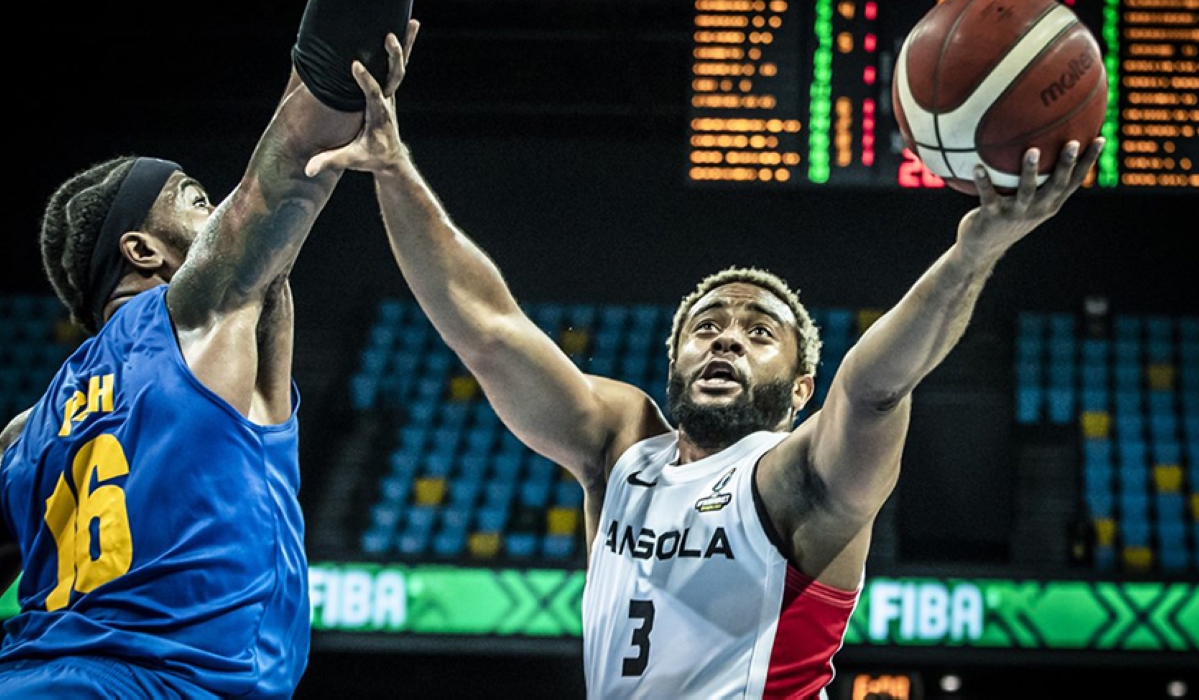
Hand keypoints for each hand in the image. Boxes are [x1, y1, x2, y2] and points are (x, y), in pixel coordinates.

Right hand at [304, 19, 420, 177]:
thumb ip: (330, 162)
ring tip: (411, 22)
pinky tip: (409, 26)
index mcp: (378, 116)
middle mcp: (388, 101)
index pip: (373, 95)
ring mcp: (391, 94)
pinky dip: (403, 46)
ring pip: (400, 66)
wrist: (390, 159)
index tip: (355, 65)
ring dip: (405, 45)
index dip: (366, 81)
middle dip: (393, 58)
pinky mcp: (390, 89)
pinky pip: (397, 64)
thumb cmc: (369, 158)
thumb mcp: (350, 160)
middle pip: (394, 76)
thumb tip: (308, 170)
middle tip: (389, 38)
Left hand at [954, 137, 1104, 263]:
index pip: (1074, 182)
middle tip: (1073, 143)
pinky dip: (983, 181)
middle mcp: (1037, 209)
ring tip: (1032, 151)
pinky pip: (988, 196)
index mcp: (1049, 204)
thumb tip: (1038, 141)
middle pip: (1056, 185)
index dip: (1088, 162)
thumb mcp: (1026, 200)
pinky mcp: (992, 216)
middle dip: (1066, 165)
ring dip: (1029, 171)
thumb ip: (1036, 178)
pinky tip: (977, 166)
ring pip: (1026, 191)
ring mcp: (1015, 213)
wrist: (982, 248)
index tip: (1100, 138)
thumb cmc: (1006, 216)